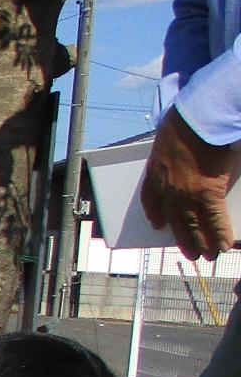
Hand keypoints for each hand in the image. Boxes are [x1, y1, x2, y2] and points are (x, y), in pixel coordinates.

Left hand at [140, 110, 237, 259]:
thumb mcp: (167, 140)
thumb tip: (183, 159)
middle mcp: (167, 189)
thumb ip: (171, 156)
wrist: (198, 120)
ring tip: (208, 256)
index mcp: (154, 174)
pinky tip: (225, 245)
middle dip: (183, 238)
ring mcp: (186, 193)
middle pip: (174, 220)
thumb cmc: (186, 122)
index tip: (158, 224)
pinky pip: (215, 220)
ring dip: (202, 242)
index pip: (150, 200)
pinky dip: (221, 234)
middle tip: (190, 252)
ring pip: (195, 225)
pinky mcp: (208, 192)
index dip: (155, 214)